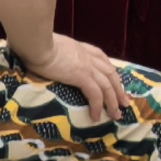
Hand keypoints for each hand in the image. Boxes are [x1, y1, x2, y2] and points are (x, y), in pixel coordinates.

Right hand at [12, 31, 131, 119]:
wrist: (36, 43)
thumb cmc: (36, 43)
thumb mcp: (52, 44)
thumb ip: (57, 51)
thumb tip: (51, 57)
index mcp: (81, 47)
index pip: (102, 58)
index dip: (110, 71)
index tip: (115, 82)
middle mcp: (88, 56)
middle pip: (110, 74)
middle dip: (119, 89)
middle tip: (124, 103)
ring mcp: (87, 66)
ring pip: (107, 86)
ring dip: (113, 102)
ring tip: (116, 115)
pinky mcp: (82, 76)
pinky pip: (95, 94)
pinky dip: (97, 106)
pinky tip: (95, 117)